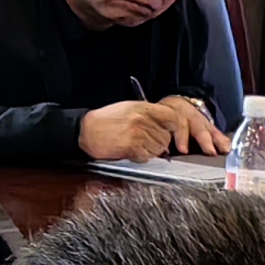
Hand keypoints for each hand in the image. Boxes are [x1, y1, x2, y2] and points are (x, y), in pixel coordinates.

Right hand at [77, 97, 228, 161]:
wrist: (85, 130)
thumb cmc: (105, 120)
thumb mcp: (129, 108)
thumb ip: (149, 115)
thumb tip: (166, 126)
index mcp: (144, 107)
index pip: (173, 117)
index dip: (180, 130)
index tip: (179, 140)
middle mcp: (143, 119)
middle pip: (166, 137)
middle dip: (160, 143)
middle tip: (145, 142)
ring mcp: (138, 133)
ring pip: (159, 148)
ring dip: (151, 151)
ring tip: (136, 146)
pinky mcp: (132, 146)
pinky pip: (147, 156)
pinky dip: (141, 157)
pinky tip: (130, 152)